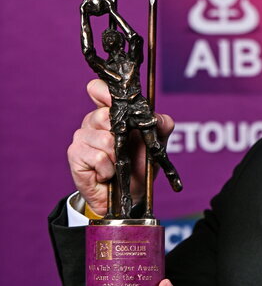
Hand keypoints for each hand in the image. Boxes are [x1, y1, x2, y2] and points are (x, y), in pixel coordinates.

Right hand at [68, 79, 174, 215]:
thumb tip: (161, 117)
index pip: (98, 89)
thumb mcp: (155, 145)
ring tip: (117, 164)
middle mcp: (92, 121)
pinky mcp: (75, 155)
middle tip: (125, 149)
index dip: (105, 92)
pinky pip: (97, 157)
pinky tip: (107, 174)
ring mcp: (81, 138)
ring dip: (117, 157)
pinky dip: (108, 169)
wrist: (128, 195)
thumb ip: (161, 127)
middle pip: (103, 114)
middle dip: (122, 135)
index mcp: (110, 113)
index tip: (116, 102)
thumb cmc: (138, 166)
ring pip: (104, 139)